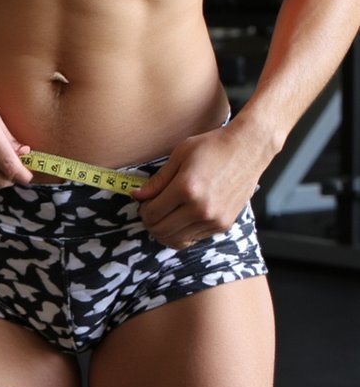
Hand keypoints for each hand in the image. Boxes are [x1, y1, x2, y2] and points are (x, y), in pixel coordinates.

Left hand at [131, 125, 266, 248]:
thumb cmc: (212, 146)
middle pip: (161, 230)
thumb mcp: (179, 155)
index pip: (151, 214)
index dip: (142, 210)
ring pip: (176, 239)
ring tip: (166, 214)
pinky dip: (183, 231)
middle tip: (152, 210)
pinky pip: (194, 238)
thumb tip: (136, 196)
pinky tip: (182, 217)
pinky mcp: (224, 224)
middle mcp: (200, 208)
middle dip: (150, 222)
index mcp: (186, 189)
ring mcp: (214, 219)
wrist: (249, 148)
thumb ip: (157, 180)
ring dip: (165, 230)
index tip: (144, 202)